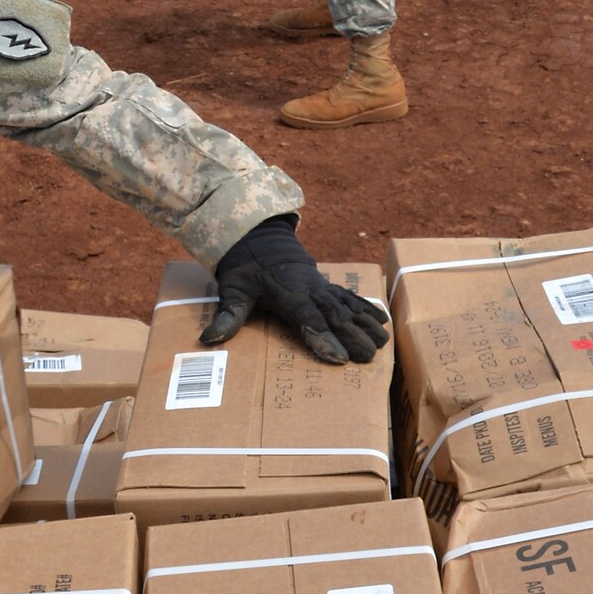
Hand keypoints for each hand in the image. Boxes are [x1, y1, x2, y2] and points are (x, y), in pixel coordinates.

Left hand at [201, 217, 389, 365]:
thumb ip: (226, 315)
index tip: (338, 356)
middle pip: (334, 314)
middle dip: (353, 336)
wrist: (258, 235)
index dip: (322, 336)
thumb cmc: (244, 266)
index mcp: (287, 292)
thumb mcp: (231, 289)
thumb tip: (209, 339)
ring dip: (366, 324)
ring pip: (347, 306)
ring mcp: (321, 285)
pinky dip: (367, 308)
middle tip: (368, 358)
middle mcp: (309, 289)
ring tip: (383, 344)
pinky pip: (350, 297)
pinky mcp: (326, 284)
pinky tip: (382, 321)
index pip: (307, 317)